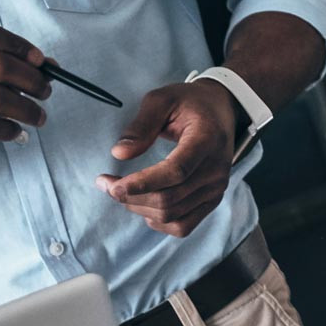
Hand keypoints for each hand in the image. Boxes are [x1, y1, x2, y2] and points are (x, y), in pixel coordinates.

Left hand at [97, 79, 239, 236]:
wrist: (221, 111)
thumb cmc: (189, 103)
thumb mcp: (163, 99)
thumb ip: (141, 125)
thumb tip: (119, 154)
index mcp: (206, 140)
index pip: (176, 171)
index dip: (142, 183)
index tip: (112, 185)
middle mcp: (216, 169)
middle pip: (170, 198)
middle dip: (130, 197)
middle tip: (104, 184)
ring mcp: (217, 188)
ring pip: (172, 215)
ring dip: (139, 209)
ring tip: (120, 192)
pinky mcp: (213, 199)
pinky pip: (184, 225)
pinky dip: (159, 223)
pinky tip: (144, 207)